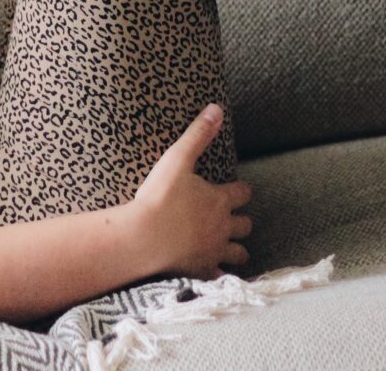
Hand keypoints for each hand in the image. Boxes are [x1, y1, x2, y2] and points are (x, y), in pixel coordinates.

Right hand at [128, 104, 252, 279]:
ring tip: (230, 246)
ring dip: (237, 248)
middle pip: (245, 225)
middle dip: (241, 221)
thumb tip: (217, 108)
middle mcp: (222, 227)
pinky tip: (215, 273)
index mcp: (220, 200)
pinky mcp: (201, 272)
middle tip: (231, 218)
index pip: (243, 193)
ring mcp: (213, 252)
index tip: (238, 190)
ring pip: (239, 253)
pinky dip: (220, 274)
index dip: (241, 191)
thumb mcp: (177, 159)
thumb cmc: (157, 198)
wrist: (139, 239)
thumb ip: (198, 134)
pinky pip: (220, 277)